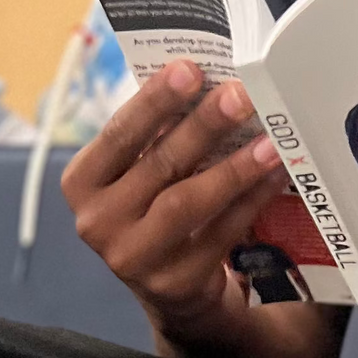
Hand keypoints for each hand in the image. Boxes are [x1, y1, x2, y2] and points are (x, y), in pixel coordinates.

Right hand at [61, 58, 289, 356]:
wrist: (170, 289)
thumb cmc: (155, 209)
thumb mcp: (140, 175)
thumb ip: (158, 136)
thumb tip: (210, 82)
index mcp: (82, 183)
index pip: (119, 134)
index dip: (155, 101)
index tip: (190, 68)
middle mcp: (98, 222)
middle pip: (159, 164)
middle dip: (204, 126)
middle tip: (240, 95)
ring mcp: (134, 258)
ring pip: (189, 202)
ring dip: (234, 167)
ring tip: (270, 140)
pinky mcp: (175, 283)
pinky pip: (220, 233)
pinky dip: (251, 201)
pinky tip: (275, 175)